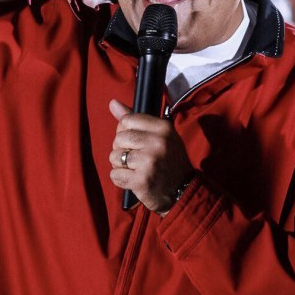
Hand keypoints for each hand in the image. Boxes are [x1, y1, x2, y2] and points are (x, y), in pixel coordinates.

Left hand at [108, 98, 193, 214]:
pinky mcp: (141, 181)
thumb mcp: (160, 136)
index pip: (127, 120)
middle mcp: (157, 142)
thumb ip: (135, 119)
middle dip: (122, 149)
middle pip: (119, 138)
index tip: (136, 141)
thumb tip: (112, 102)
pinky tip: (134, 180)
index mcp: (163, 128)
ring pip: (114, 156)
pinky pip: (115, 175)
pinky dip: (121, 179)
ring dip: (120, 165)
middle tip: (136, 158)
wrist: (182, 192)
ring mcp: (149, 162)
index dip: (126, 131)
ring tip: (136, 169)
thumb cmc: (168, 161)